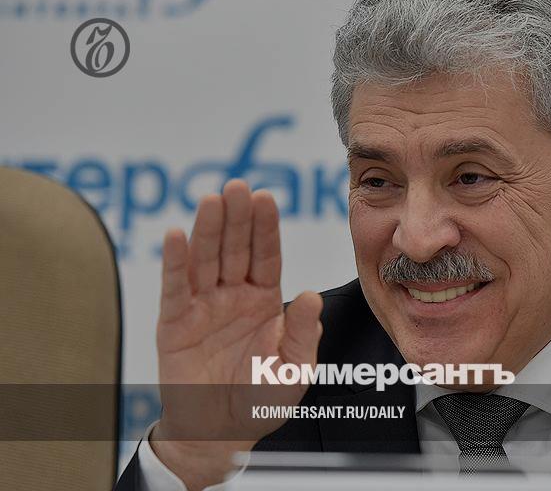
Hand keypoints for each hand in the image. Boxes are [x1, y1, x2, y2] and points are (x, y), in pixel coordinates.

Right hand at [150, 179, 322, 489]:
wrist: (222, 432)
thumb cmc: (261, 400)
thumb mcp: (293, 371)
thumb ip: (301, 335)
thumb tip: (309, 297)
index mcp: (264, 300)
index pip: (267, 256)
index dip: (266, 228)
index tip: (267, 198)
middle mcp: (233, 295)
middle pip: (236, 249)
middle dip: (237, 217)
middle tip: (239, 186)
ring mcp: (203, 306)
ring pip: (206, 260)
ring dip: (208, 229)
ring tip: (212, 200)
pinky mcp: (175, 324)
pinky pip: (175, 289)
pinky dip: (175, 263)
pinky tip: (175, 235)